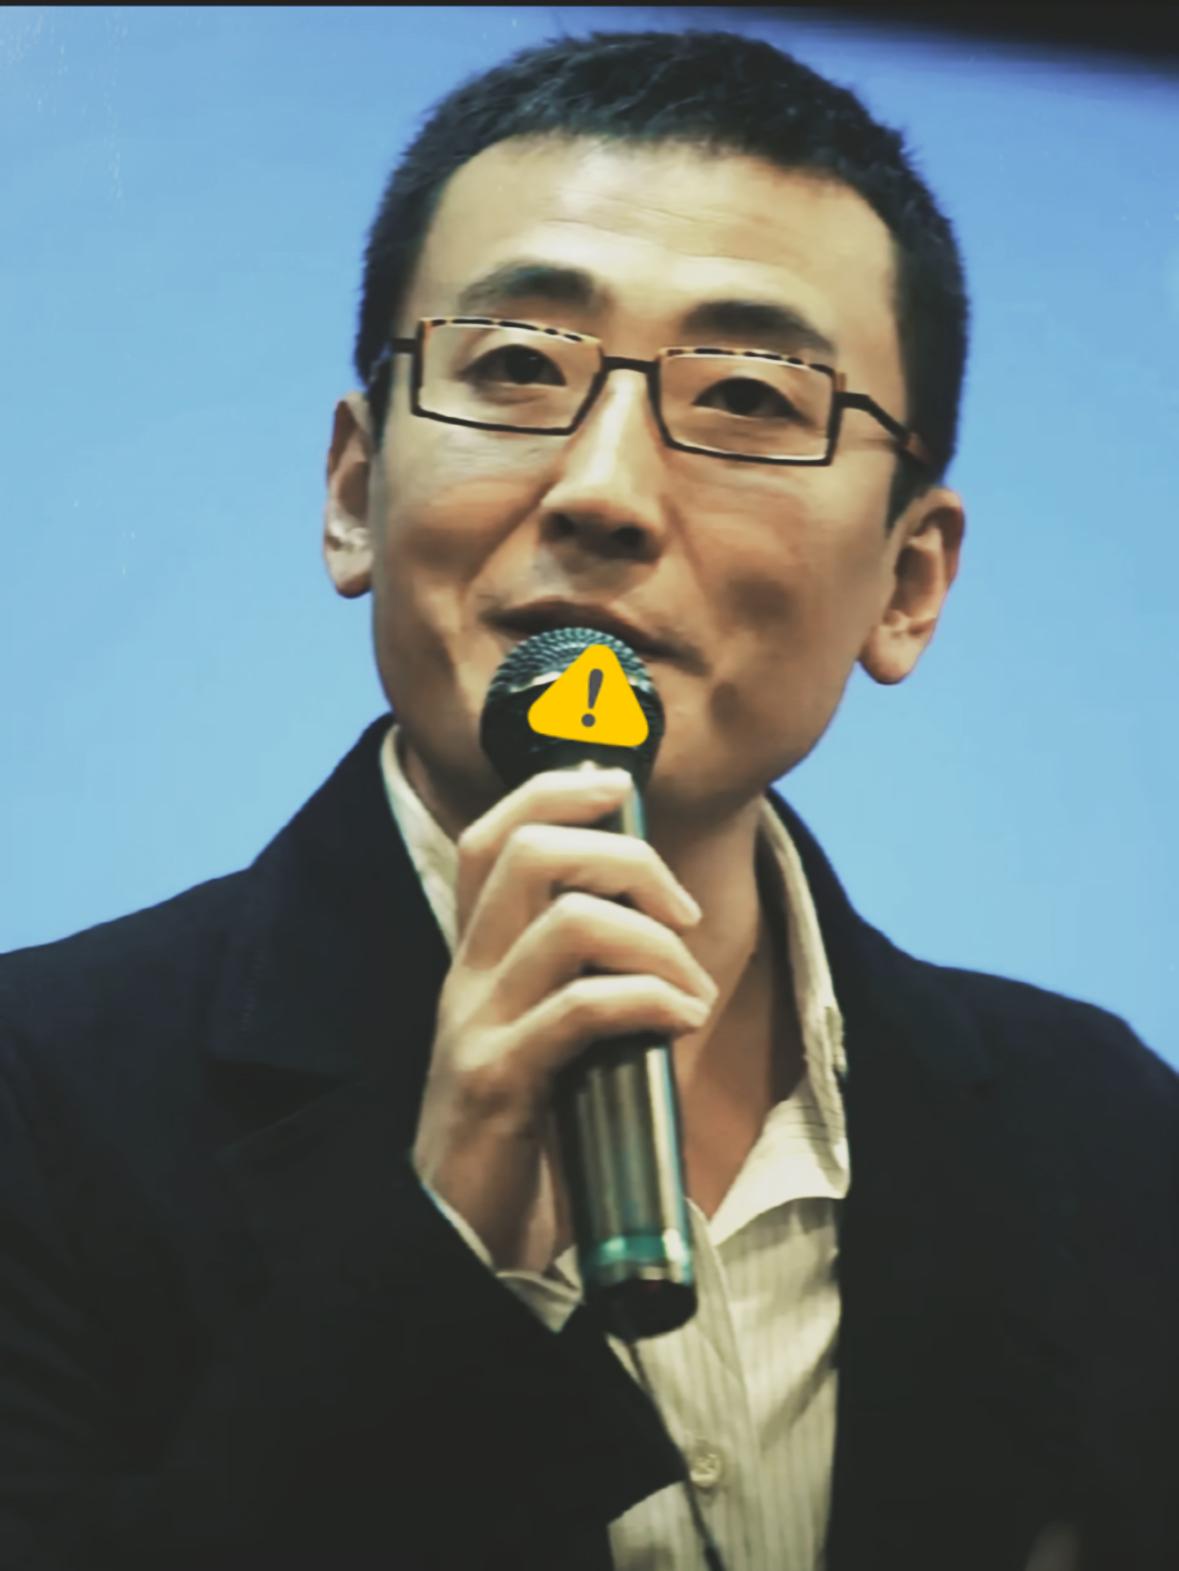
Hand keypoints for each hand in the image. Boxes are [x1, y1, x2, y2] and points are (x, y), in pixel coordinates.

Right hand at [411, 766, 717, 1273]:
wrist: (459, 1238)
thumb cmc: (522, 1134)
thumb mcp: (546, 1037)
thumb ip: (579, 978)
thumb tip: (661, 925)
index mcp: (477, 958)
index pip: (491, 837)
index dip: (553, 793)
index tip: (620, 788)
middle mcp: (466, 976)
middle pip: (528, 852)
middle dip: (627, 857)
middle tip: (683, 909)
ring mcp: (474, 1025)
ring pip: (568, 923)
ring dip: (656, 943)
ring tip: (693, 992)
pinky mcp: (496, 1082)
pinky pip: (581, 1009)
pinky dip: (649, 1001)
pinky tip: (682, 1024)